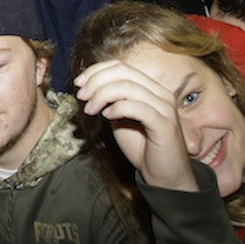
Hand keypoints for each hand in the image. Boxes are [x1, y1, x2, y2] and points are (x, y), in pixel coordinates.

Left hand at [74, 60, 197, 191]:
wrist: (165, 176)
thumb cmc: (142, 148)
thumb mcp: (121, 119)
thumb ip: (112, 102)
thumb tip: (90, 89)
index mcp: (151, 88)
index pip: (121, 66)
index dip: (97, 71)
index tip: (79, 83)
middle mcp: (160, 93)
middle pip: (123, 72)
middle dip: (96, 81)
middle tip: (81, 96)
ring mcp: (164, 107)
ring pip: (127, 87)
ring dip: (102, 95)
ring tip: (90, 109)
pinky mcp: (164, 124)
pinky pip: (137, 107)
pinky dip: (118, 108)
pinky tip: (107, 117)